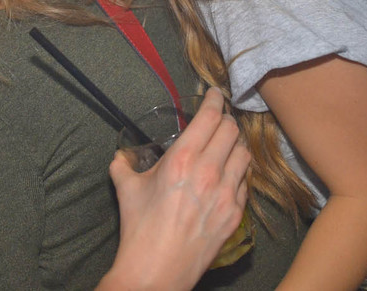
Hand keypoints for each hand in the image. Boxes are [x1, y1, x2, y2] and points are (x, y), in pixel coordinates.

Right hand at [101, 88, 249, 290]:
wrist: (155, 272)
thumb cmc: (139, 229)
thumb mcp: (126, 189)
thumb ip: (124, 165)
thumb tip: (121, 156)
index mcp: (183, 160)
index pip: (209, 117)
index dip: (214, 100)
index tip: (214, 94)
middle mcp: (209, 172)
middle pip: (232, 131)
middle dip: (226, 119)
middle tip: (218, 118)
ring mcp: (226, 195)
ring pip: (244, 155)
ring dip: (236, 144)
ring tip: (227, 143)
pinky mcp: (235, 215)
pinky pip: (245, 183)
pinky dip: (239, 172)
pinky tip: (228, 174)